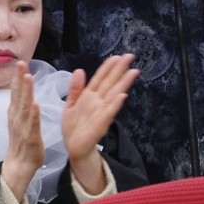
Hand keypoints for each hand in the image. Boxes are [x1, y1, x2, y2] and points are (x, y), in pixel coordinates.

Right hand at [2, 62, 44, 203]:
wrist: (19, 165)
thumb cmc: (22, 141)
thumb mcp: (20, 119)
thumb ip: (21, 104)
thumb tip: (21, 88)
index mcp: (16, 112)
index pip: (16, 92)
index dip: (17, 77)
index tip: (20, 61)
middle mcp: (17, 117)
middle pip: (18, 95)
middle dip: (19, 79)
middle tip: (21, 63)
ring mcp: (22, 127)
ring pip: (24, 107)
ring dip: (26, 92)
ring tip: (28, 78)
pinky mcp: (30, 137)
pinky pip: (32, 124)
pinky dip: (33, 115)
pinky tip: (35, 105)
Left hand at [63, 54, 138, 195]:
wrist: (73, 147)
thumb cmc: (73, 127)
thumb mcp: (70, 105)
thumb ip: (75, 89)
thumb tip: (79, 70)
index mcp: (90, 96)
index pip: (101, 78)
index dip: (108, 67)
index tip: (117, 56)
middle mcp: (98, 101)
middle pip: (111, 82)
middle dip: (120, 69)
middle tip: (130, 55)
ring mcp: (101, 112)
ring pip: (114, 94)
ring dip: (124, 83)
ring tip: (133, 72)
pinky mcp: (100, 124)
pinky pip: (108, 113)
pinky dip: (115, 105)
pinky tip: (122, 96)